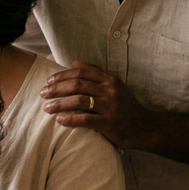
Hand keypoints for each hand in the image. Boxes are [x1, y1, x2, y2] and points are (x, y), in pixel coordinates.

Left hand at [39, 60, 158, 150]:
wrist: (146, 127)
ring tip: (46, 108)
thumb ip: (95, 73)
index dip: (63, 75)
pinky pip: (86, 119)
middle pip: (77, 84)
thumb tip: (74, 62)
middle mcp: (110, 91)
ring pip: (79, 100)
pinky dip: (71, 119)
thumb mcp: (114, 86)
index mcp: (109, 80)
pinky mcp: (109, 123)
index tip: (49, 80)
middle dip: (57, 88)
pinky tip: (60, 120)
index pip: (82, 72)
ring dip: (59, 103)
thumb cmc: (126, 107)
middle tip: (43, 93)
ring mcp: (110, 107)